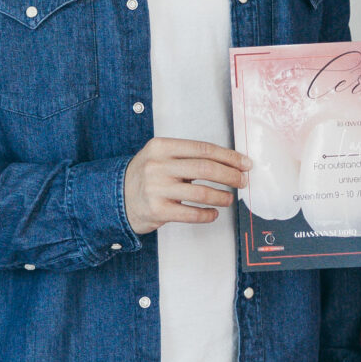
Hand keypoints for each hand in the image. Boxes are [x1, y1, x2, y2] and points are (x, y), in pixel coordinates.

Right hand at [123, 137, 248, 235]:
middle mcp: (158, 165)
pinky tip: (213, 213)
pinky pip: (191, 213)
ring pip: (201, 192)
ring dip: (222, 196)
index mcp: (162, 147)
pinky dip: (207, 214)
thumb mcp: (160, 157)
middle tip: (242, 181)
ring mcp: (157, 188)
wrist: (116, 199)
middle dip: (230, 176)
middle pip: (205, 168)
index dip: (228, 156)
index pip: (203, 149)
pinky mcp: (157, 210)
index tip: (244, 163)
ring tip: (229, 199)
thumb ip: (187, 157)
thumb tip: (227, 164)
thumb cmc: (145, 177)